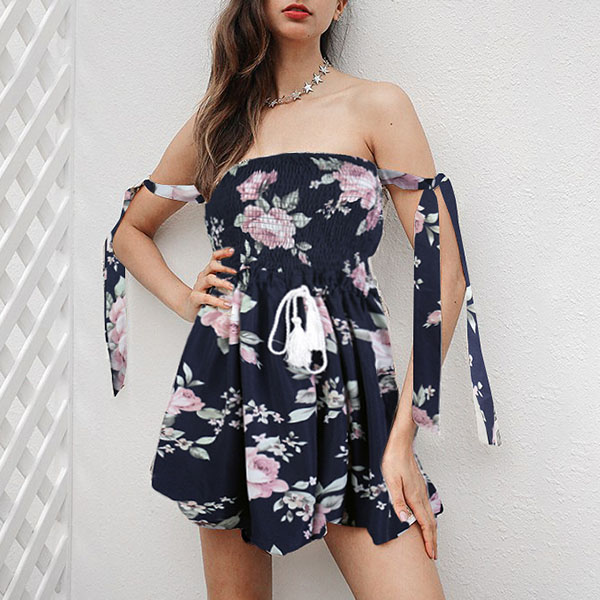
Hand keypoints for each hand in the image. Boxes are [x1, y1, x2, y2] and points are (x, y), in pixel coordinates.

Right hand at [178, 247, 236, 321]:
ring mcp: (199, 287)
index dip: (222, 253)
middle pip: (211, 266)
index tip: (232, 251)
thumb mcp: (216, 288)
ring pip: (209, 279)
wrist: (189, 308)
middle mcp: (203, 277)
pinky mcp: (196, 298)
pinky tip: (226, 304)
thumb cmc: (206, 296)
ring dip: (221, 282)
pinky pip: (206, 297)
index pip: (214, 258)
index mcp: (209, 272)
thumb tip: (245, 286)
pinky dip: (217, 301)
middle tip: (235, 272)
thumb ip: (228, 285)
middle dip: (223, 267)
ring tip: (231, 288)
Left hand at [381, 434, 437, 559]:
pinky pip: (427, 507)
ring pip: (430, 515)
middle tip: (433, 554)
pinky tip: (425, 520)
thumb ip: (397, 501)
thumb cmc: (393, 461)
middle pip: (431, 523)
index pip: (425, 524)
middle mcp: (421, 496)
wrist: (400, 445)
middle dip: (433, 540)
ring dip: (432, 531)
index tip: (431, 554)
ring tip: (431, 542)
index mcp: (415, 497)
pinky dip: (429, 519)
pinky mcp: (419, 486)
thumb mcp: (391, 481)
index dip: (429, 541)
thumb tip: (403, 520)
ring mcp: (422, 491)